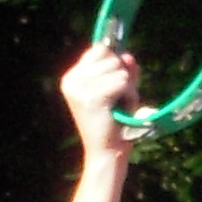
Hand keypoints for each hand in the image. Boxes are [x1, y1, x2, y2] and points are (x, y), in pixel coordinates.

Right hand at [62, 42, 138, 156]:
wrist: (107, 152)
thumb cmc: (115, 123)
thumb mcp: (121, 91)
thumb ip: (125, 71)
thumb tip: (128, 55)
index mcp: (72, 77)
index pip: (100, 49)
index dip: (115, 64)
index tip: (114, 87)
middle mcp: (71, 80)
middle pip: (111, 56)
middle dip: (123, 77)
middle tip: (117, 101)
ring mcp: (80, 88)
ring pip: (119, 69)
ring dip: (128, 88)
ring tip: (119, 107)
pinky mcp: (93, 98)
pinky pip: (123, 82)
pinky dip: (130, 95)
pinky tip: (122, 110)